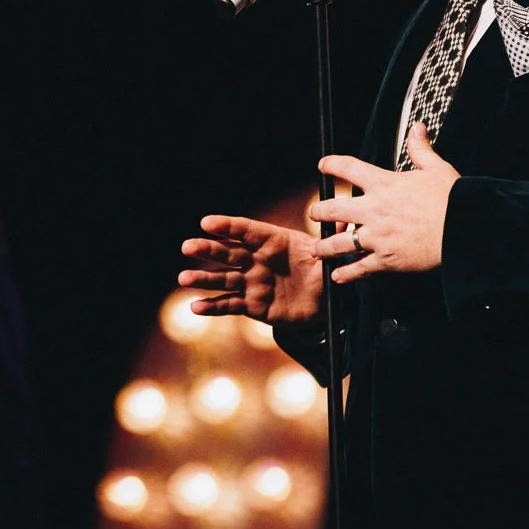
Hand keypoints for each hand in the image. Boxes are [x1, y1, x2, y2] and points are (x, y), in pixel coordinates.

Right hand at [179, 215, 323, 326]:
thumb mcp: (329, 255)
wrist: (324, 301)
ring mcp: (252, 282)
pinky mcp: (252, 304)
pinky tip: (195, 307)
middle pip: (229, 253)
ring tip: (184, 278)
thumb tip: (345, 223)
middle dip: (208, 249)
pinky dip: (212, 307)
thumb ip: (332, 240)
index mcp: (274, 241)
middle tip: (188, 246)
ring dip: (203, 278)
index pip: (248, 231)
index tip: (207, 222)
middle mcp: (258, 259)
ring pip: (224, 279)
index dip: (228, 227)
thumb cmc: (322, 269)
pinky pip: (230, 305)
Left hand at [308, 124, 459, 284]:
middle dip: (319, 211)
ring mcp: (377, 237)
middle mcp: (374, 210)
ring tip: (316, 249)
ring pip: (339, 243)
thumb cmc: (452, 200)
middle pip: (334, 209)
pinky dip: (346, 273)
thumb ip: (421, 149)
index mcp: (384, 184)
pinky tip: (338, 275)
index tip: (323, 165)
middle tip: (314, 213)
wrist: (463, 230)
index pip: (349, 168)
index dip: (332, 165)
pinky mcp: (386, 259)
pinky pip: (359, 268)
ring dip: (324, 246)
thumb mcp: (436, 169)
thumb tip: (417, 129)